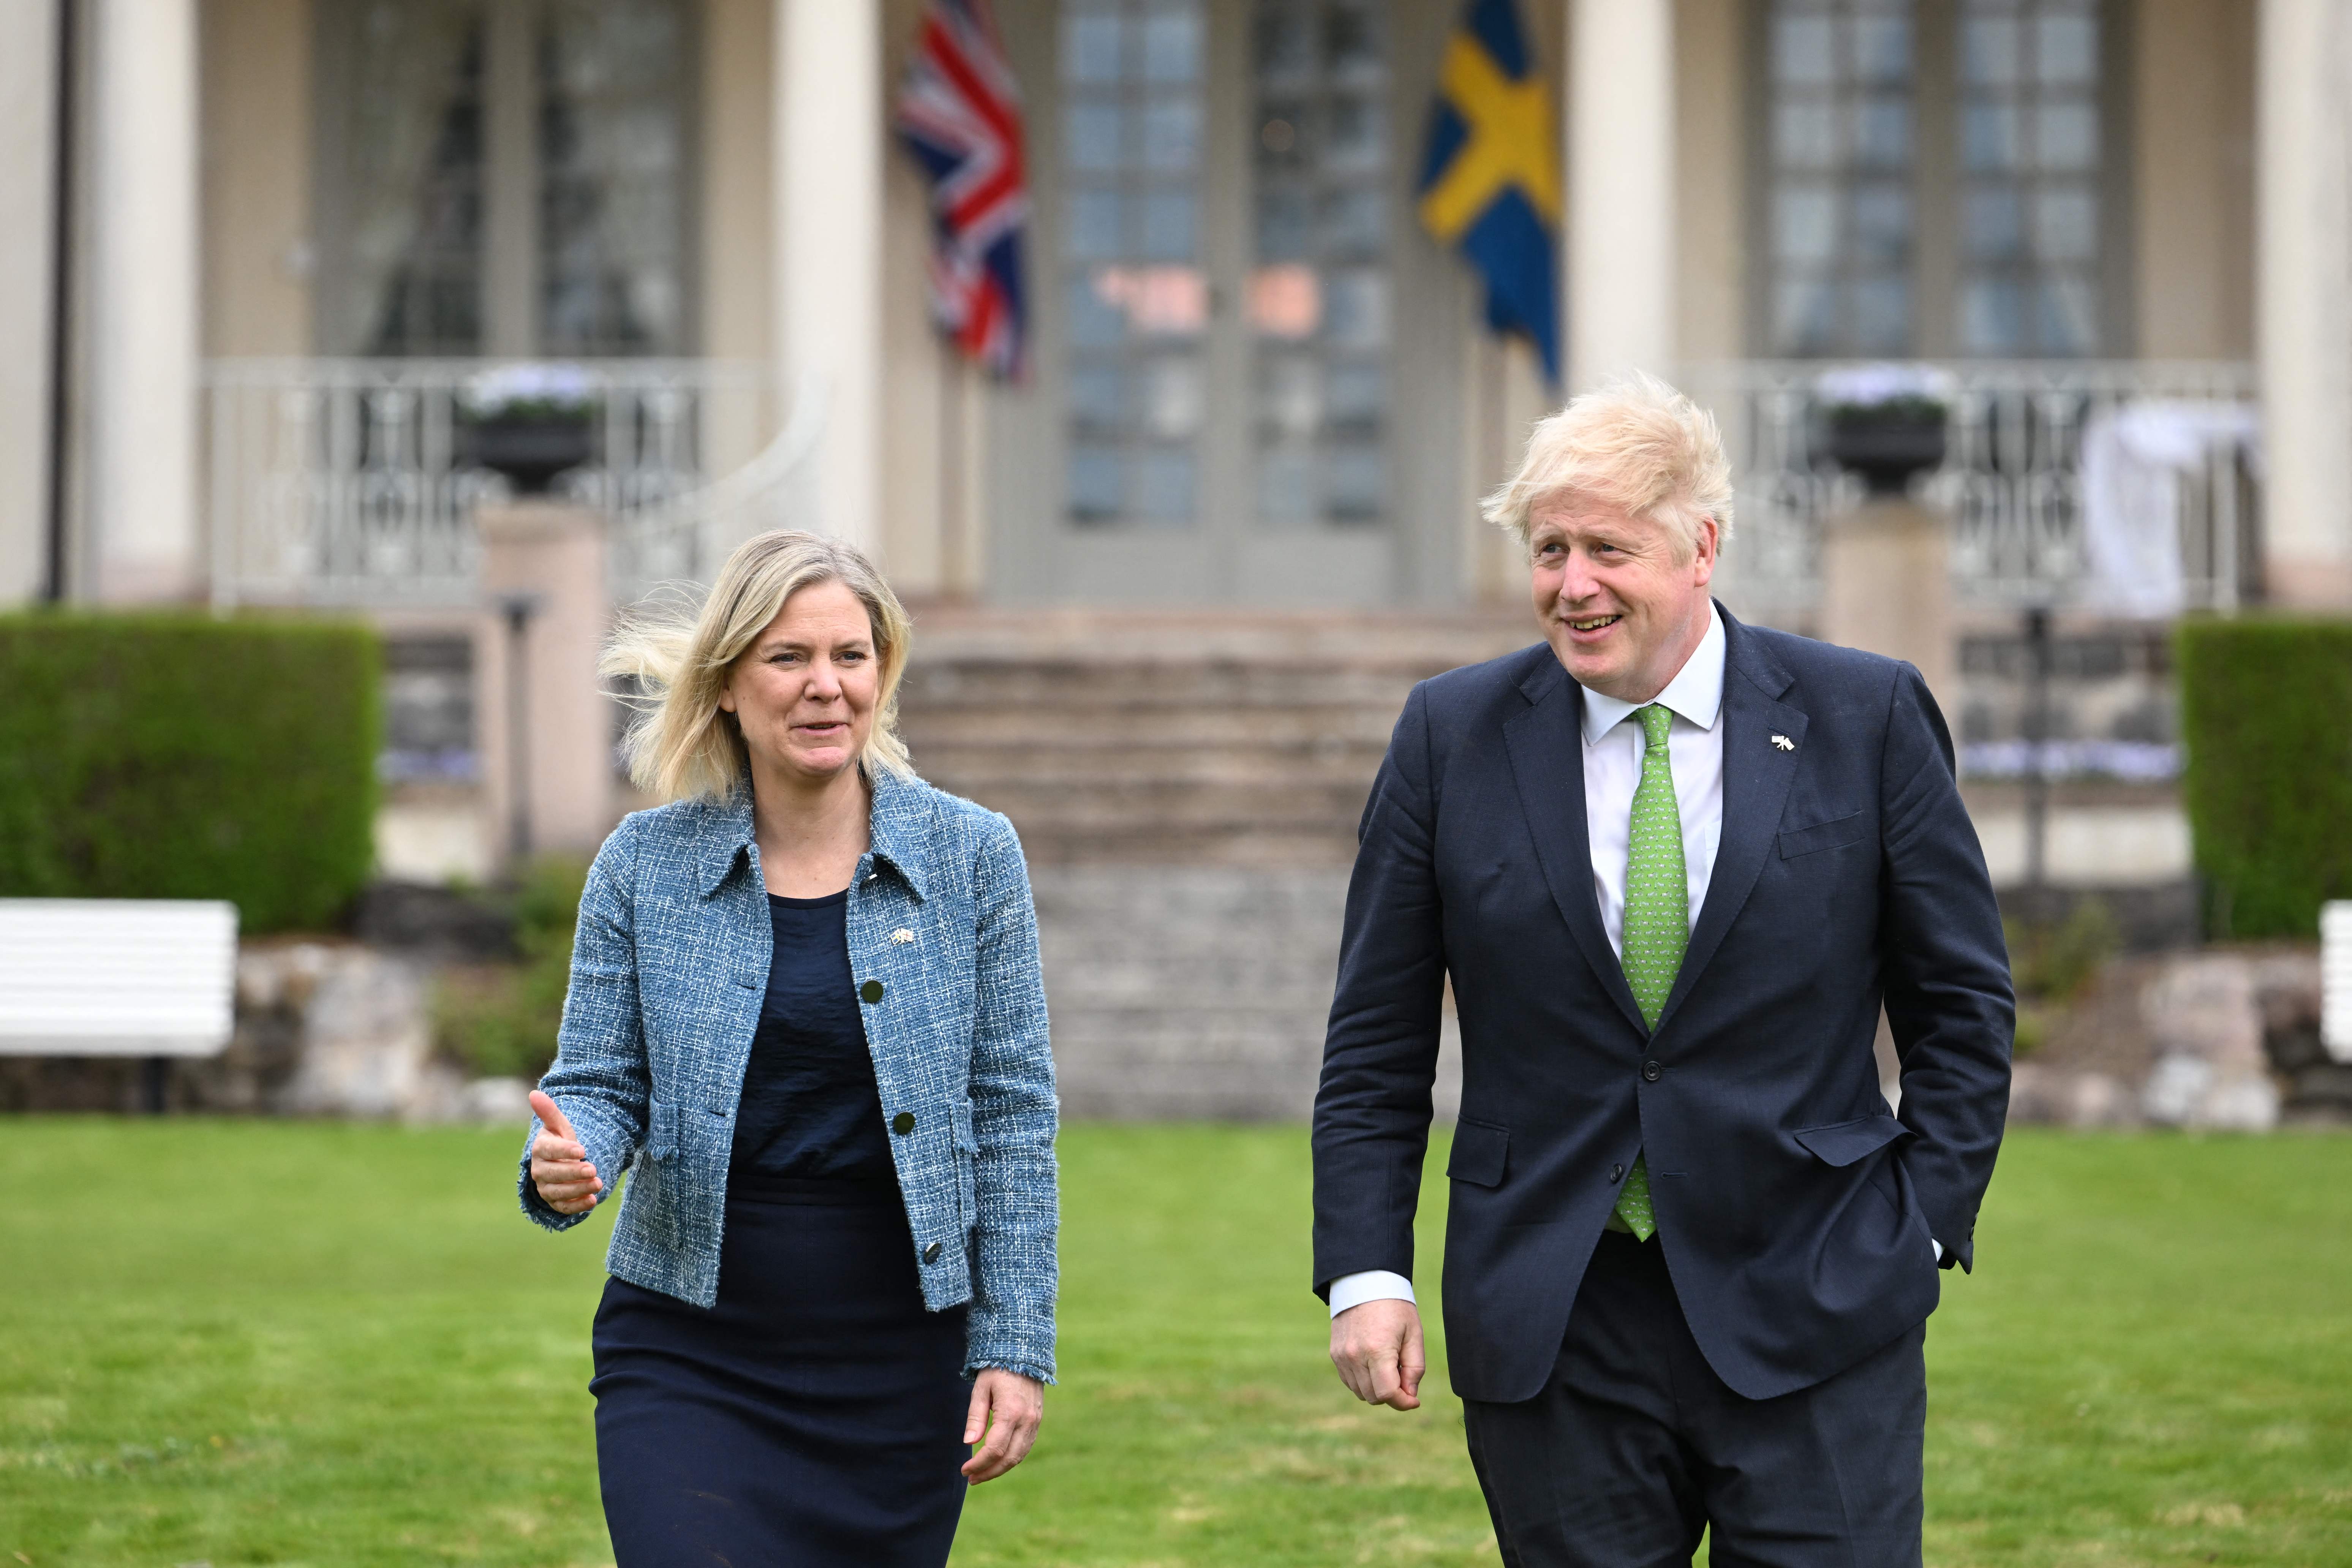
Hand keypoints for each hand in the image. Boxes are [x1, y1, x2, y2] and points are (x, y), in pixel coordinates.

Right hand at [528, 1090, 603, 1214]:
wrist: (562, 1162)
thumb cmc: (561, 1141)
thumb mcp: (559, 1125)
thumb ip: (549, 1112)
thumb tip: (534, 1093)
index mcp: (540, 1149)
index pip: (548, 1150)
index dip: (564, 1151)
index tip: (582, 1150)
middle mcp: (539, 1171)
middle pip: (553, 1174)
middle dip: (573, 1173)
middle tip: (593, 1169)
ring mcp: (546, 1188)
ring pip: (559, 1192)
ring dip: (578, 1189)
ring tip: (598, 1183)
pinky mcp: (555, 1202)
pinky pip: (564, 1208)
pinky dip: (577, 1206)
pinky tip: (593, 1201)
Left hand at [961, 1368, 1042, 1482]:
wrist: (1024, 1353)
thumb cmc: (997, 1369)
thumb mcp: (981, 1389)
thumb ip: (975, 1417)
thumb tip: (968, 1444)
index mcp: (1011, 1412)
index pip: (994, 1449)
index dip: (978, 1464)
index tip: (964, 1470)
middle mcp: (1027, 1420)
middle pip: (1008, 1458)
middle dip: (988, 1472)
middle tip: (971, 1478)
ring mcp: (1035, 1422)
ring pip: (1019, 1456)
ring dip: (1000, 1469)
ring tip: (982, 1474)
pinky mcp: (1037, 1421)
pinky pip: (1025, 1447)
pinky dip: (1011, 1458)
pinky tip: (997, 1461)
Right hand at [1330, 1298, 1424, 1409]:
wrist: (1364, 1282)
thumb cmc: (1395, 1306)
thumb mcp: (1414, 1334)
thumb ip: (1415, 1368)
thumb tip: (1410, 1396)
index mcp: (1377, 1350)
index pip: (1387, 1394)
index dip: (1403, 1403)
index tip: (1414, 1400)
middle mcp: (1354, 1356)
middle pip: (1374, 1397)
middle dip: (1392, 1395)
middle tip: (1403, 1376)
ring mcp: (1341, 1356)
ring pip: (1360, 1392)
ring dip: (1377, 1389)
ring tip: (1388, 1366)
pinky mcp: (1334, 1354)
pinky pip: (1350, 1381)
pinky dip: (1363, 1381)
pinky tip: (1374, 1364)